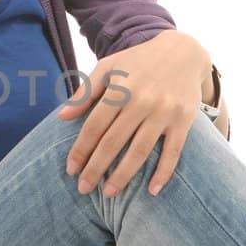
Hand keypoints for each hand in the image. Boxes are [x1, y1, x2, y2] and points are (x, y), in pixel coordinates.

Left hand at [58, 31, 210, 197]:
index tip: (70, 170)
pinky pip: (173, 152)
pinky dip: (163, 172)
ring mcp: (164, 112)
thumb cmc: (138, 62)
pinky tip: (152, 191)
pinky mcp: (183, 120)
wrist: (183, 51)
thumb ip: (85, 92)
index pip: (94, 126)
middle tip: (83, 188)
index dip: (80, 150)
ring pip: (140, 151)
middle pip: (113, 142)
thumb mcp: (109, 68)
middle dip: (96, 168)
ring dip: (123, 175)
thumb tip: (61, 117)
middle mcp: (142, 101)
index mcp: (120, 89)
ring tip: (109, 193)